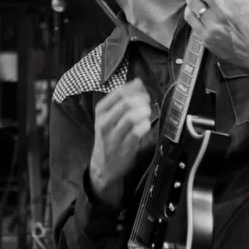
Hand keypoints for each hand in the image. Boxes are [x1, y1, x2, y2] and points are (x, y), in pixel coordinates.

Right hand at [89, 79, 151, 207]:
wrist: (103, 166)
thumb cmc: (108, 137)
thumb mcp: (109, 117)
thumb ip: (123, 99)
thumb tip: (138, 82)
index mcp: (100, 111)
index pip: (118, 93)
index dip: (134, 89)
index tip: (143, 90)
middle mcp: (104, 123)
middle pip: (126, 103)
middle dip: (141, 100)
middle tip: (148, 102)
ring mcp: (113, 136)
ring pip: (131, 117)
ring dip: (144, 112)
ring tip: (147, 113)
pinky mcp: (123, 148)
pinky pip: (137, 133)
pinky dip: (145, 125)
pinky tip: (146, 125)